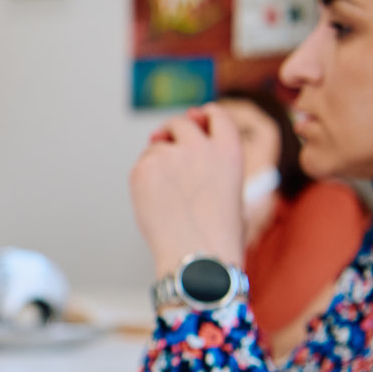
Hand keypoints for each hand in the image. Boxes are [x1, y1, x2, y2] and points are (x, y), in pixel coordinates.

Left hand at [129, 104, 244, 277]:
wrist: (197, 256)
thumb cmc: (218, 234)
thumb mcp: (232, 191)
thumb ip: (215, 163)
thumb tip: (192, 133)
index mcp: (230, 151)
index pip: (216, 114)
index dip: (203, 115)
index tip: (195, 118)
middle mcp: (201, 147)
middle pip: (179, 124)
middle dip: (172, 133)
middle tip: (164, 145)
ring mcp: (171, 156)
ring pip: (156, 147)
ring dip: (157, 162)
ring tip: (168, 197)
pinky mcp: (144, 168)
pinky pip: (140, 165)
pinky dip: (143, 178)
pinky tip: (154, 202)